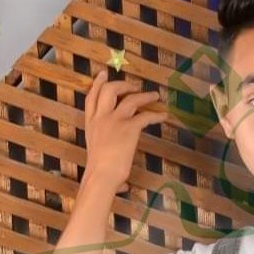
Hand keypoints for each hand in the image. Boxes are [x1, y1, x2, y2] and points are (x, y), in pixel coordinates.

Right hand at [82, 69, 167, 193]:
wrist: (102, 175)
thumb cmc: (100, 171)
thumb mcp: (97, 152)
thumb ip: (106, 150)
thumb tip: (121, 180)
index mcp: (91, 123)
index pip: (91, 96)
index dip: (98, 83)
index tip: (103, 74)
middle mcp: (101, 118)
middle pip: (110, 90)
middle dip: (123, 84)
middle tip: (133, 85)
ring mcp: (114, 121)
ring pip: (130, 98)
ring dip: (144, 95)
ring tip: (155, 95)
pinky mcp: (129, 127)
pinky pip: (146, 115)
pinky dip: (156, 115)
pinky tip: (163, 116)